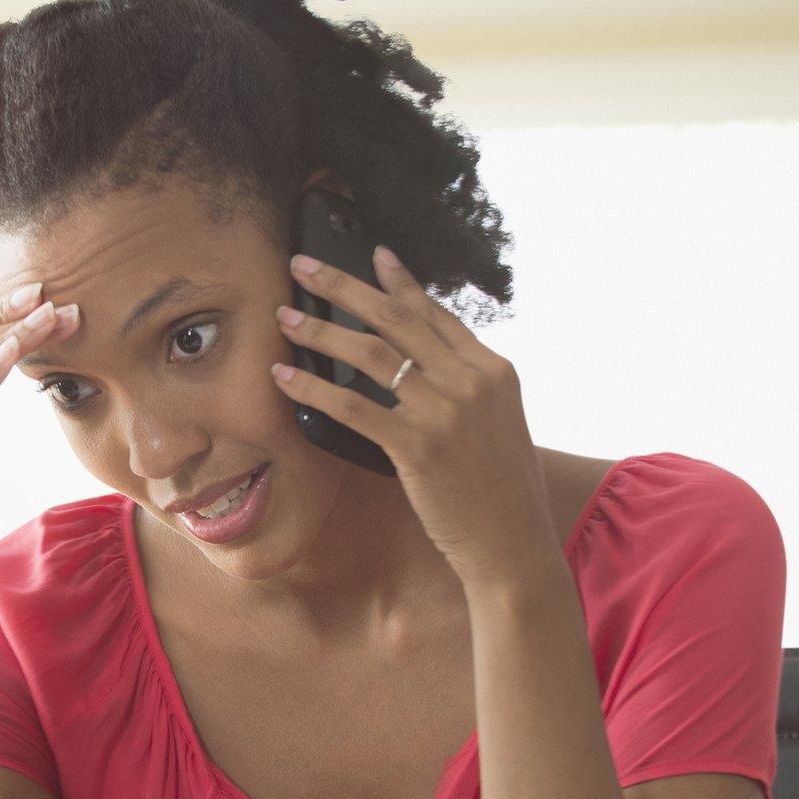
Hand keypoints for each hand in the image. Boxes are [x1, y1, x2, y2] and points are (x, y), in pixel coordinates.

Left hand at [269, 246, 559, 587]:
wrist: (513, 542)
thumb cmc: (500, 491)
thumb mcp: (497, 425)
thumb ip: (467, 389)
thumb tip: (426, 367)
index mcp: (493, 370)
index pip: (436, 314)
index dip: (401, 283)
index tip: (374, 255)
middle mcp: (471, 381)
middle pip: (396, 319)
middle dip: (344, 287)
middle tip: (304, 265)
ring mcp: (445, 412)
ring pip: (371, 354)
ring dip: (321, 331)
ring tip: (285, 317)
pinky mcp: (418, 446)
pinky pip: (353, 407)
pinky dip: (314, 388)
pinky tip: (286, 377)